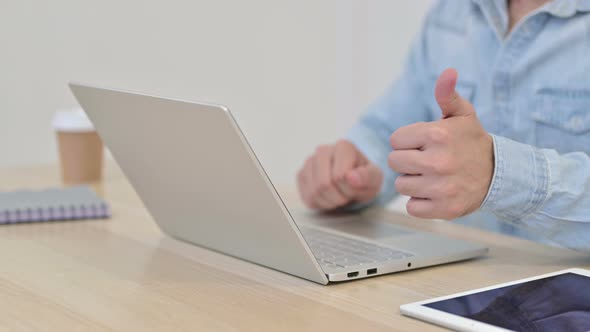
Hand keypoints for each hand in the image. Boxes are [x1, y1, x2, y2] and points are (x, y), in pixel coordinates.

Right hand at [297, 140, 382, 210]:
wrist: (354, 182)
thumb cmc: (364, 179)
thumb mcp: (375, 179)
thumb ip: (367, 176)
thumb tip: (351, 177)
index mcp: (343, 146)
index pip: (340, 176)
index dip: (350, 188)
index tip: (356, 186)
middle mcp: (323, 150)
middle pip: (324, 184)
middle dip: (339, 197)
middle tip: (348, 194)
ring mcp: (309, 162)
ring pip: (314, 192)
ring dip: (330, 202)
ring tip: (339, 196)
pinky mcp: (301, 175)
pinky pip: (307, 197)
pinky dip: (320, 203)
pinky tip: (329, 197)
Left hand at [388, 68, 493, 219]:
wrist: (500, 175)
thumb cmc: (472, 142)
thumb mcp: (462, 115)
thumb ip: (447, 94)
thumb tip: (448, 72)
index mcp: (437, 134)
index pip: (395, 140)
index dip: (408, 142)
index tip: (424, 144)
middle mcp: (438, 161)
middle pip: (394, 162)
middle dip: (407, 161)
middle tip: (427, 161)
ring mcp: (441, 187)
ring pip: (401, 185)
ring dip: (413, 182)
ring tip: (432, 177)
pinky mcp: (444, 209)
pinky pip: (411, 207)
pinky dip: (420, 202)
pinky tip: (435, 193)